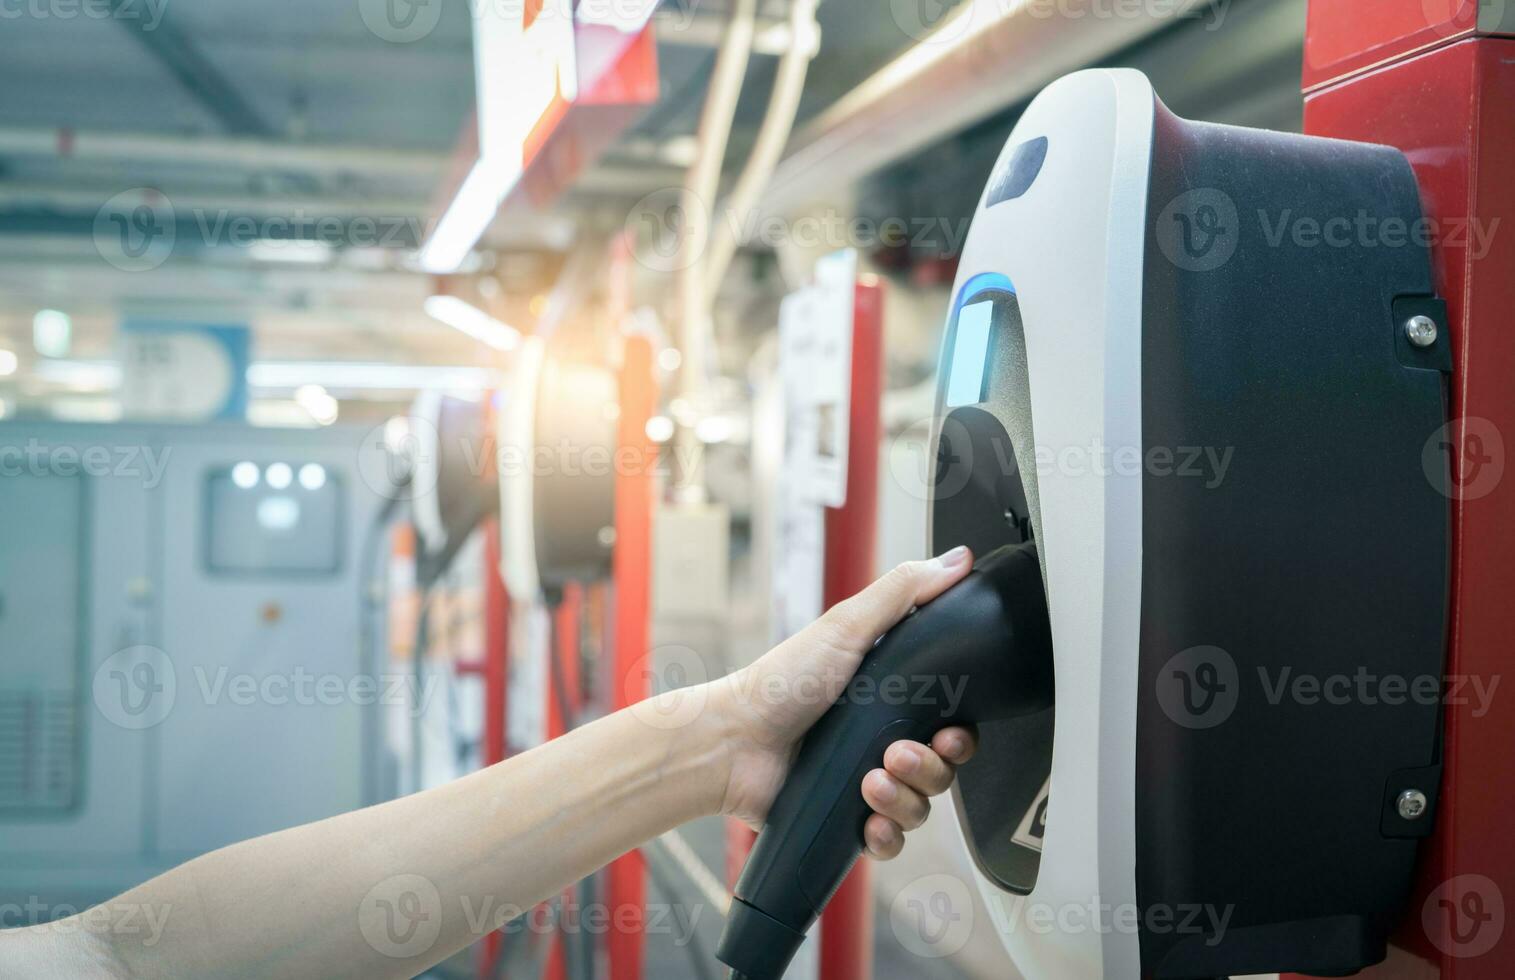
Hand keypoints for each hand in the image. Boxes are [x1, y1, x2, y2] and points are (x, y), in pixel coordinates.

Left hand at [707, 546, 979, 858]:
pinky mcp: (846, 820)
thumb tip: (957, 559)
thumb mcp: (845, 626)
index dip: (960, 735)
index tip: (951, 733)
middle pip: (942, 769)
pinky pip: (891, 842)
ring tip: (869, 783)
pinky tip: (869, 821)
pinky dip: (887, 835)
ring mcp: (866, 784)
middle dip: (931, 767)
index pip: (952, 724)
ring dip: (905, 799)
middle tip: (898, 754)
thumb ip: (904, 593)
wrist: (730, 742)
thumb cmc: (780, 682)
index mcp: (892, 698)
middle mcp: (882, 742)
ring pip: (921, 807)